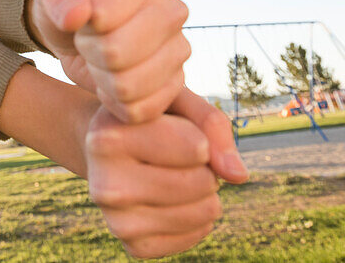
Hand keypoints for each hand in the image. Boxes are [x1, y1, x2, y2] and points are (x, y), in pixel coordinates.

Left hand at [32, 0, 189, 122]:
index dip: (82, 23)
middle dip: (89, 52)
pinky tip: (109, 82)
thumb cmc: (68, 4)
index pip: (104, 12)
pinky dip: (115, 102)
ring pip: (128, 85)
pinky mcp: (176, 83)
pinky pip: (140, 109)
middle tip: (86, 40)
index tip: (81, 15)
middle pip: (117, 52)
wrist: (79, 32)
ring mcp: (178, 48)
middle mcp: (171, 9)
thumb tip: (77, 14)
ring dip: (101, 79)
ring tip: (98, 59)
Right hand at [83, 91, 246, 258]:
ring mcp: (117, 221)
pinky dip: (199, 216)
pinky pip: (197, 234)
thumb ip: (212, 124)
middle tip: (178, 156)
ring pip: (204, 212)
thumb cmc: (149, 118)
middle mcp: (105, 184)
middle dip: (205, 166)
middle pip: (201, 182)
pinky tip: (175, 199)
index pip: (197, 148)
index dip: (201, 138)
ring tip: (177, 174)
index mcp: (108, 137)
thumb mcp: (173, 99)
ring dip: (205, 192)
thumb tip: (238, 176)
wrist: (108, 151)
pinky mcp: (134, 246)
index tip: (175, 130)